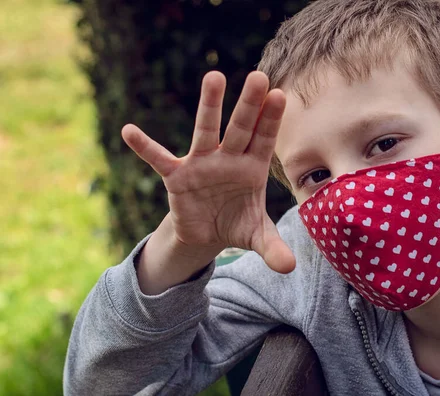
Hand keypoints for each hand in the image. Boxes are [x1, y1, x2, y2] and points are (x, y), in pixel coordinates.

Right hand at [122, 71, 294, 273]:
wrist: (209, 232)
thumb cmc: (237, 224)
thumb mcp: (256, 237)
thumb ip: (272, 248)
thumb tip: (289, 269)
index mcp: (252, 168)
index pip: (264, 140)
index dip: (271, 120)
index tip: (280, 95)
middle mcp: (229, 159)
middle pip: (240, 129)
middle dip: (249, 105)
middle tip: (259, 77)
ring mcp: (202, 164)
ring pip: (206, 132)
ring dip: (209, 106)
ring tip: (215, 77)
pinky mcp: (177, 177)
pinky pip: (159, 159)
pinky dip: (145, 147)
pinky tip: (129, 131)